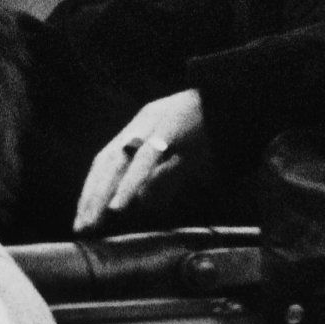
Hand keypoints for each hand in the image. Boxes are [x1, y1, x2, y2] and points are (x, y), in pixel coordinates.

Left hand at [75, 90, 207, 232]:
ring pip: (118, 160)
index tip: (84, 216)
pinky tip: (119, 204)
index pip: (108, 159)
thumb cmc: (218, 126)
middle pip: (106, 161)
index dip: (93, 188)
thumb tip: (145, 202)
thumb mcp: (189, 154)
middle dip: (91, 195)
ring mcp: (156, 122)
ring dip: (102, 193)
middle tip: (81, 227)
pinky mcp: (171, 127)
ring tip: (93, 220)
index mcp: (144, 125)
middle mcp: (143, 121)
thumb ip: (166, 176)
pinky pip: (146, 159)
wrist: (243, 96)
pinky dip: (130, 183)